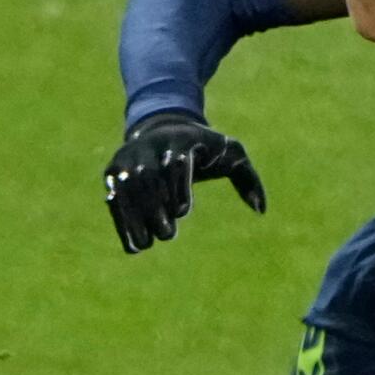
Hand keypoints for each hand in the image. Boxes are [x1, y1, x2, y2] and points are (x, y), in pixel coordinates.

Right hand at [102, 113, 266, 254]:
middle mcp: (149, 146)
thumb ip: (247, 179)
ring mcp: (127, 158)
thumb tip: (261, 210)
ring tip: (145, 245)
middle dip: (155, 206)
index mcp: (179, 139)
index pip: (177, 161)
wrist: (163, 128)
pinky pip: (115, 197)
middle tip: (168, 236)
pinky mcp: (113, 172)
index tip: (184, 211)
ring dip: (134, 217)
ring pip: (127, 187)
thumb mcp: (231, 153)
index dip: (179, 186)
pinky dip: (122, 221)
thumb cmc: (204, 147)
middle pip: (148, 176)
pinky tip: (132, 246)